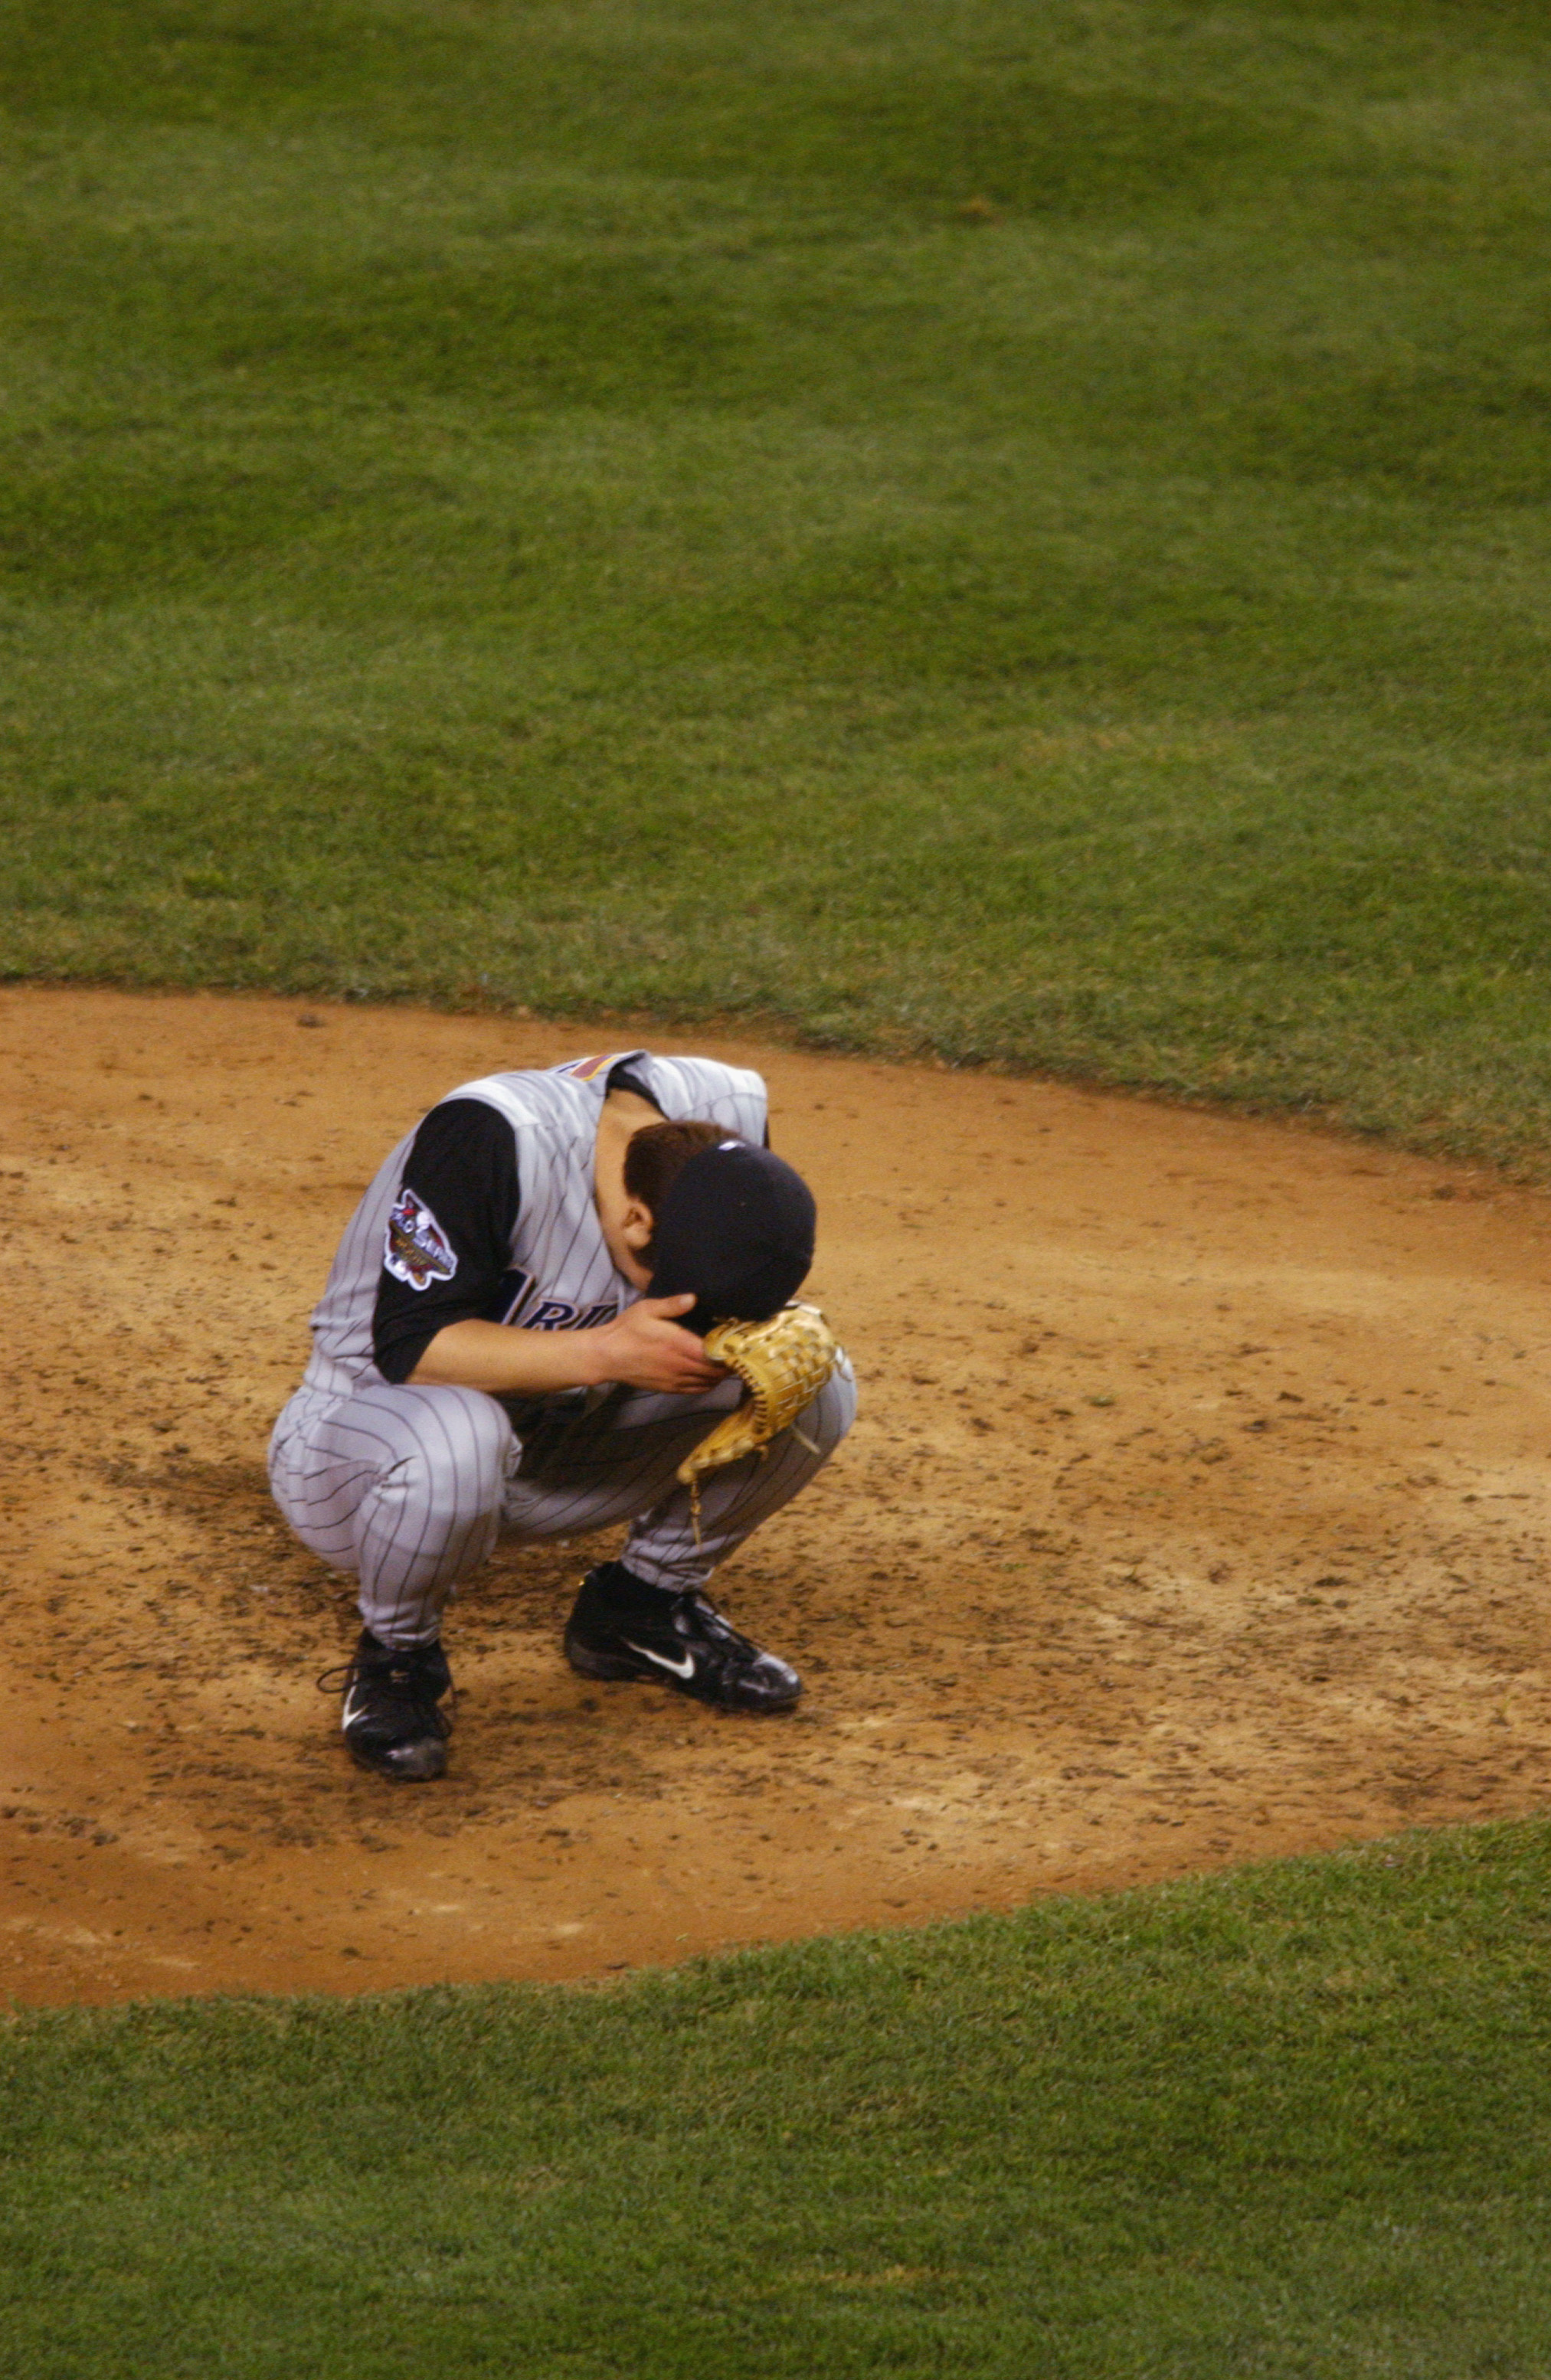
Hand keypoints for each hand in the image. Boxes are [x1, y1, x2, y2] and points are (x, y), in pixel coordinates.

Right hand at [586, 1294, 729, 1394]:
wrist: (607, 1357)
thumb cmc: (627, 1330)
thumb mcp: (647, 1309)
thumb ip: (672, 1305)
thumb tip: (693, 1298)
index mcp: (679, 1345)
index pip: (715, 1355)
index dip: (730, 1352)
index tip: (738, 1343)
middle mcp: (681, 1366)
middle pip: (716, 1371)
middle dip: (729, 1364)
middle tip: (736, 1351)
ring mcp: (675, 1380)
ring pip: (708, 1383)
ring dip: (720, 1375)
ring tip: (726, 1362)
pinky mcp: (669, 1389)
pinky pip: (696, 1390)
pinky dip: (708, 1384)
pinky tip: (710, 1374)